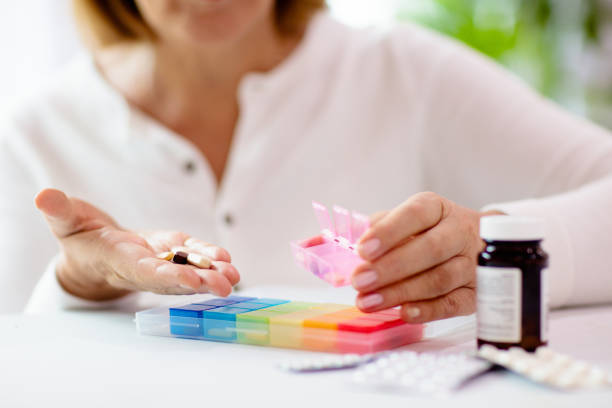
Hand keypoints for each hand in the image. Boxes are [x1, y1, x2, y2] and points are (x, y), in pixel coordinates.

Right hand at [35, 188, 238, 300]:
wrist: (94, 254)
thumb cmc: (79, 239)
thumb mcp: (66, 222)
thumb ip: (58, 212)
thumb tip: (43, 195)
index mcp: (119, 261)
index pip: (144, 271)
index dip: (166, 276)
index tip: (189, 280)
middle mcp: (144, 267)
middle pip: (174, 278)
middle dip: (199, 282)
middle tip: (223, 285)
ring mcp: (161, 261)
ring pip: (188, 270)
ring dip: (212, 274)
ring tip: (233, 276)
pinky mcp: (171, 250)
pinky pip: (192, 256)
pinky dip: (209, 258)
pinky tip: (227, 260)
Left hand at [352, 192, 501, 322]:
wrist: (486, 245)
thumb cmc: (427, 233)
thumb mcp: (400, 222)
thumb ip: (365, 231)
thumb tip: (321, 242)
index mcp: (436, 208)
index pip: (415, 214)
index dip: (389, 231)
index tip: (362, 249)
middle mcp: (459, 232)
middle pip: (430, 249)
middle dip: (391, 267)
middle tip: (359, 281)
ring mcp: (474, 263)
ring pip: (440, 279)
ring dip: (401, 292)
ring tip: (368, 302)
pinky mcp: (478, 292)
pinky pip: (455, 303)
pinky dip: (429, 310)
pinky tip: (404, 313)